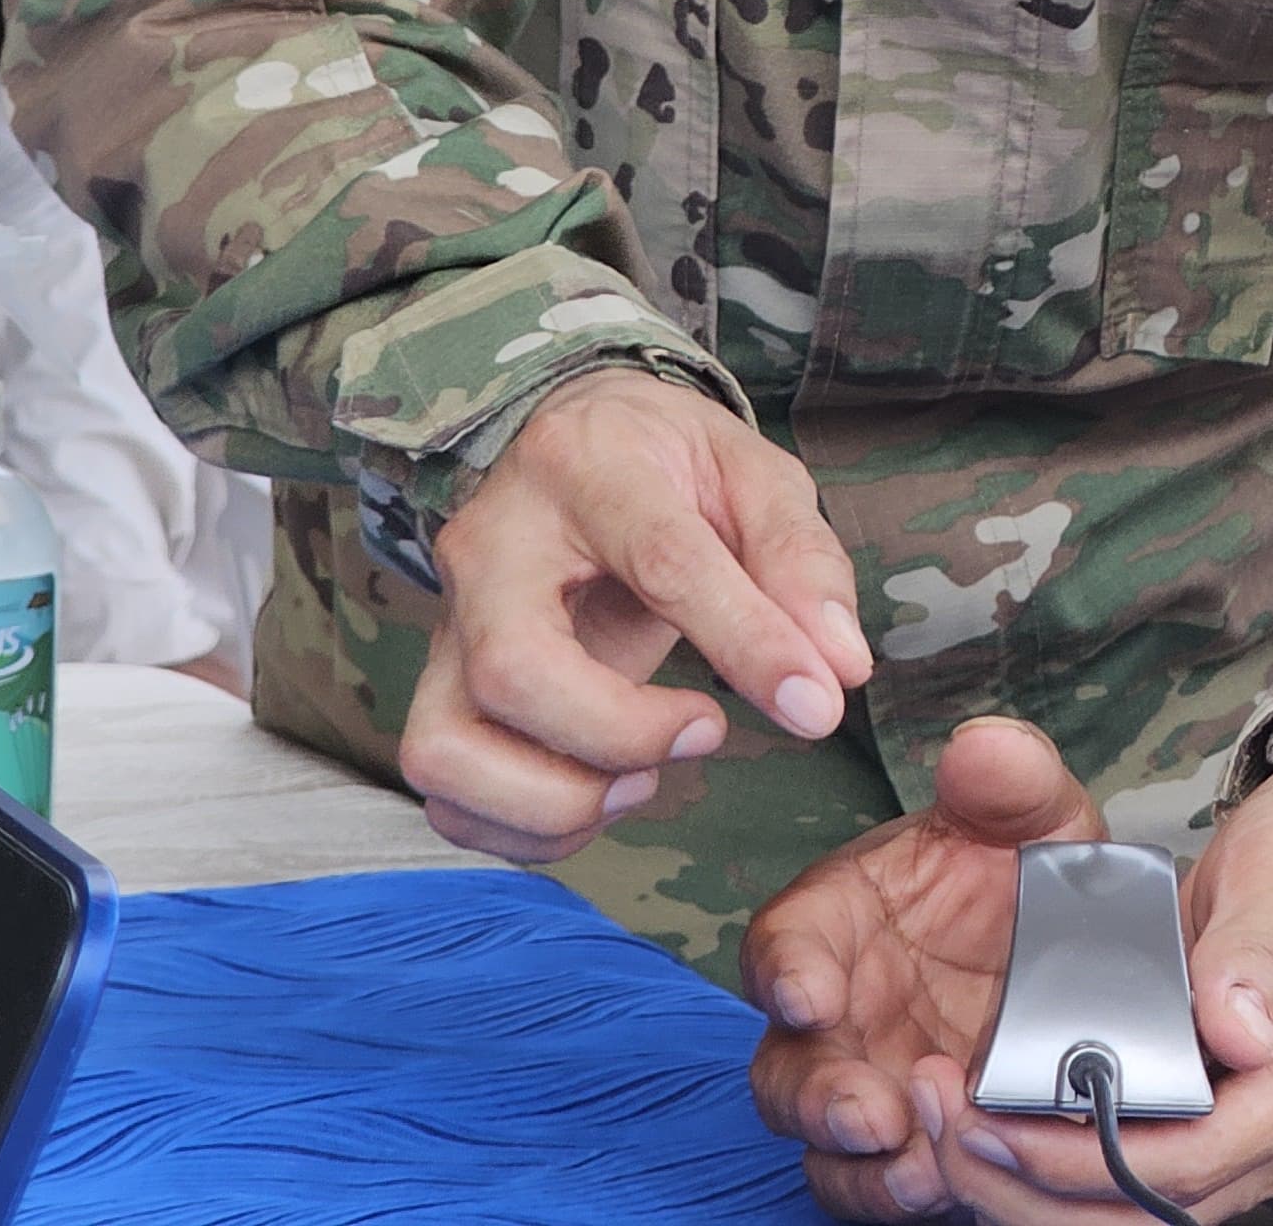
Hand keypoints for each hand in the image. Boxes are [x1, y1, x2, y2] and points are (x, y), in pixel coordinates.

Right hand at [396, 368, 875, 863]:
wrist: (572, 445)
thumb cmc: (669, 466)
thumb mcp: (755, 478)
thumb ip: (800, 563)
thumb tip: (838, 670)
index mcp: (586, 466)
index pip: (662, 563)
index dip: (745, 643)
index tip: (815, 706)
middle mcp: (491, 544)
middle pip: (513, 669)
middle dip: (620, 734)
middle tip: (707, 728)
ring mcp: (448, 622)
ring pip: (446, 747)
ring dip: (554, 799)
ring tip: (642, 781)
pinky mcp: (435, 685)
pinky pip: (446, 792)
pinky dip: (523, 827)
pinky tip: (599, 793)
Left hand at [747, 711, 1272, 1223]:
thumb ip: (1261, 947)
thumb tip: (1234, 1037)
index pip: (1196, 1158)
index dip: (1085, 1157)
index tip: (992, 1121)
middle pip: (1158, 1209)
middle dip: (1037, 1190)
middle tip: (940, 1126)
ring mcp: (1269, 1129)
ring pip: (1145, 1208)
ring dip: (1041, 1188)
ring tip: (947, 1126)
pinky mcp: (1232, 1114)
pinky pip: (1144, 1170)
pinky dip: (1066, 1162)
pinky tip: (998, 1120)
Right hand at [747, 717, 1111, 1217]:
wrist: (1086, 952)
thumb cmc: (1029, 872)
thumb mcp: (1038, 817)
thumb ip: (1010, 779)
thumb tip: (982, 747)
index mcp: (841, 917)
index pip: (786, 940)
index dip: (788, 969)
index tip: (812, 993)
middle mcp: (836, 1009)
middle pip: (785, 1064)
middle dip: (818, 1096)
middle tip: (871, 1111)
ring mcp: (865, 1082)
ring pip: (820, 1140)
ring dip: (859, 1162)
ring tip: (920, 1162)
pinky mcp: (906, 1141)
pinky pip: (873, 1184)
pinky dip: (898, 1191)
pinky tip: (946, 1184)